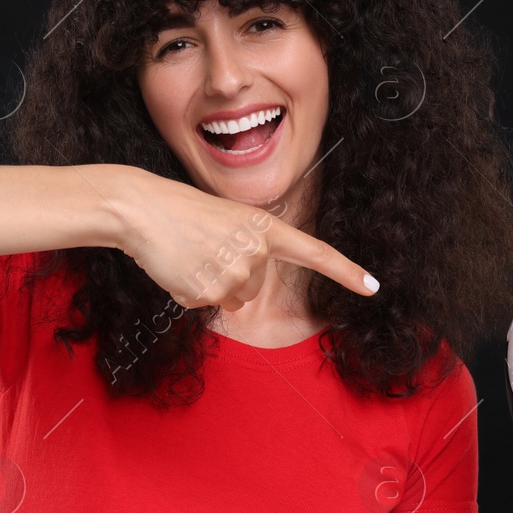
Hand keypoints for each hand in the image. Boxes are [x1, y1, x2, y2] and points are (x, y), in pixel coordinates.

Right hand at [108, 169, 377, 311]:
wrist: (140, 208)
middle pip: (254, 286)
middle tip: (202, 248)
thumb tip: (240, 297)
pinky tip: (176, 266)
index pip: (314, 252)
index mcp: (264, 228)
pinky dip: (188, 290)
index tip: (372, 287)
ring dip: (210, 285)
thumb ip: (247, 251)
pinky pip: (204, 304)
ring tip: (189, 255)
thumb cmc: (180, 211)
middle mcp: (256, 253)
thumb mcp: (226, 221)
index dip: (345, 271)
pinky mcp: (206, 293)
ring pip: (232, 299)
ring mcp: (233, 275)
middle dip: (230, 275)